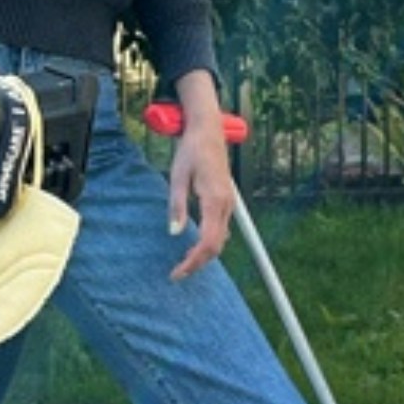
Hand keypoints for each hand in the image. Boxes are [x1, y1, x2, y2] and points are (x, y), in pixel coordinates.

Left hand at [164, 98, 238, 278]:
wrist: (208, 130)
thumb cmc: (191, 150)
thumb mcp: (178, 175)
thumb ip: (177, 206)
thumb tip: (175, 233)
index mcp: (214, 200)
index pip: (208, 242)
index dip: (194, 261)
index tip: (177, 272)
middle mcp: (226, 205)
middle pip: (217, 246)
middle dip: (198, 263)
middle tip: (177, 273)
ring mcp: (229, 203)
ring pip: (221, 239)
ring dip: (204, 255)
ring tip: (183, 262)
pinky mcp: (226, 200)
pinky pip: (221, 229)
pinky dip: (210, 242)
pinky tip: (195, 244)